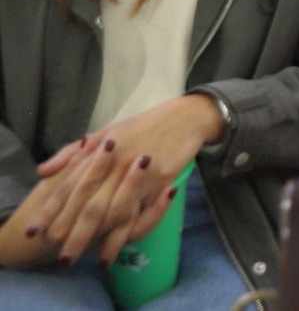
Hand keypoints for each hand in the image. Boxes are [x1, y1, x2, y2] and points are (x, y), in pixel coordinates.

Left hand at [13, 93, 220, 266]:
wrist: (184, 118)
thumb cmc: (142, 126)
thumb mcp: (105, 132)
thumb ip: (72, 153)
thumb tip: (41, 171)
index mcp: (99, 151)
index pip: (70, 184)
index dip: (52, 209)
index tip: (36, 231)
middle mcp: (116, 165)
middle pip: (90, 204)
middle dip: (73, 232)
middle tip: (59, 255)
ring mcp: (139, 175)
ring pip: (113, 213)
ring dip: (98, 239)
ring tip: (82, 259)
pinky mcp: (159, 182)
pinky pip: (139, 214)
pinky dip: (124, 236)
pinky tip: (111, 253)